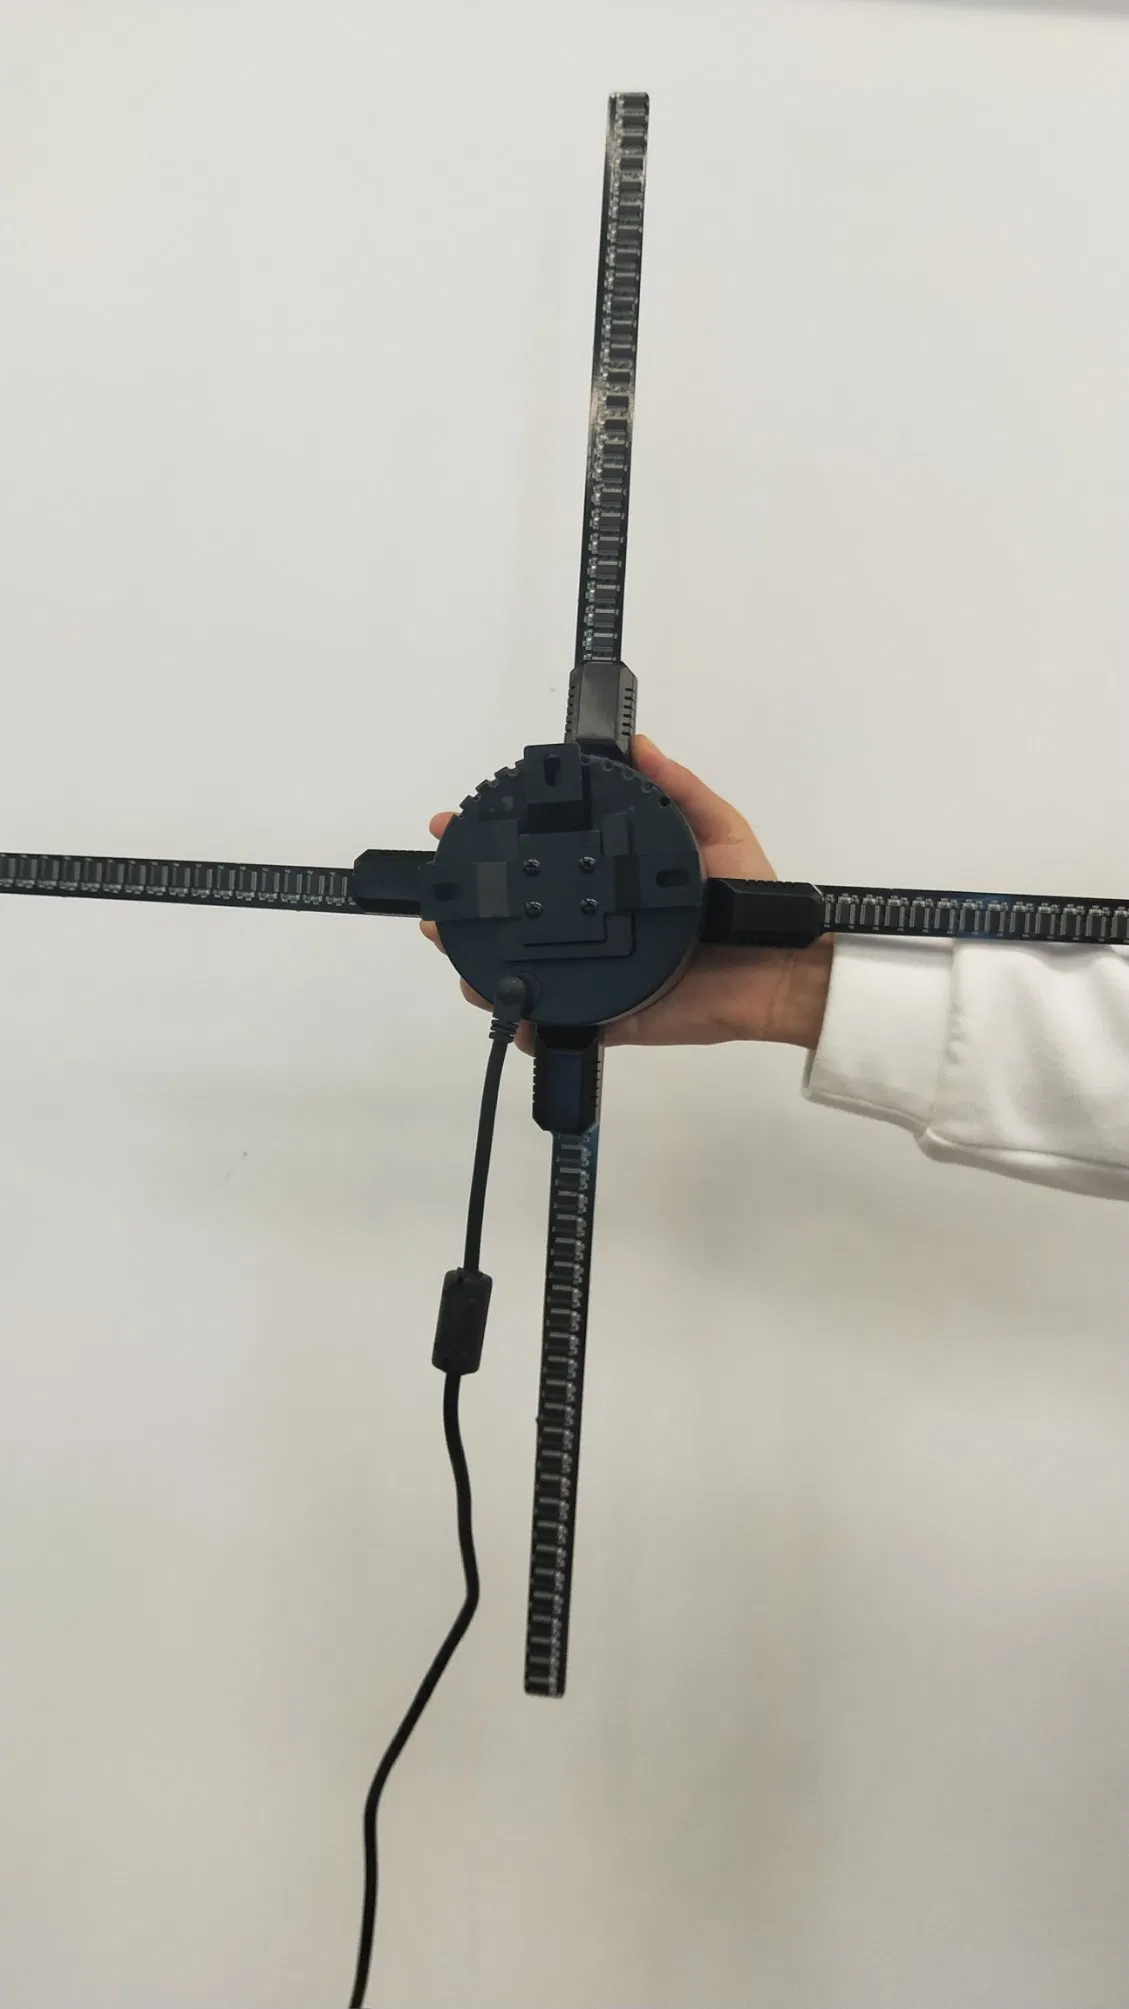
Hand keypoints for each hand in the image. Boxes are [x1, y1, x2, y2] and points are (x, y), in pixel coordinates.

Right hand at [419, 735, 832, 1050]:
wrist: (779, 973)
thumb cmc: (753, 900)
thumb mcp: (718, 829)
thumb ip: (679, 788)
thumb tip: (640, 744)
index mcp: (612, 885)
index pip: (544, 861)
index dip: (497, 844)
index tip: (456, 825)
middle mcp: (597, 928)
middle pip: (518, 920)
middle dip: (470, 912)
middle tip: (438, 904)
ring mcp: (599, 975)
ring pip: (525, 973)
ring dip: (483, 970)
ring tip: (459, 960)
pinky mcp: (611, 1016)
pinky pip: (558, 1025)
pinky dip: (526, 1026)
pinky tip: (506, 1013)